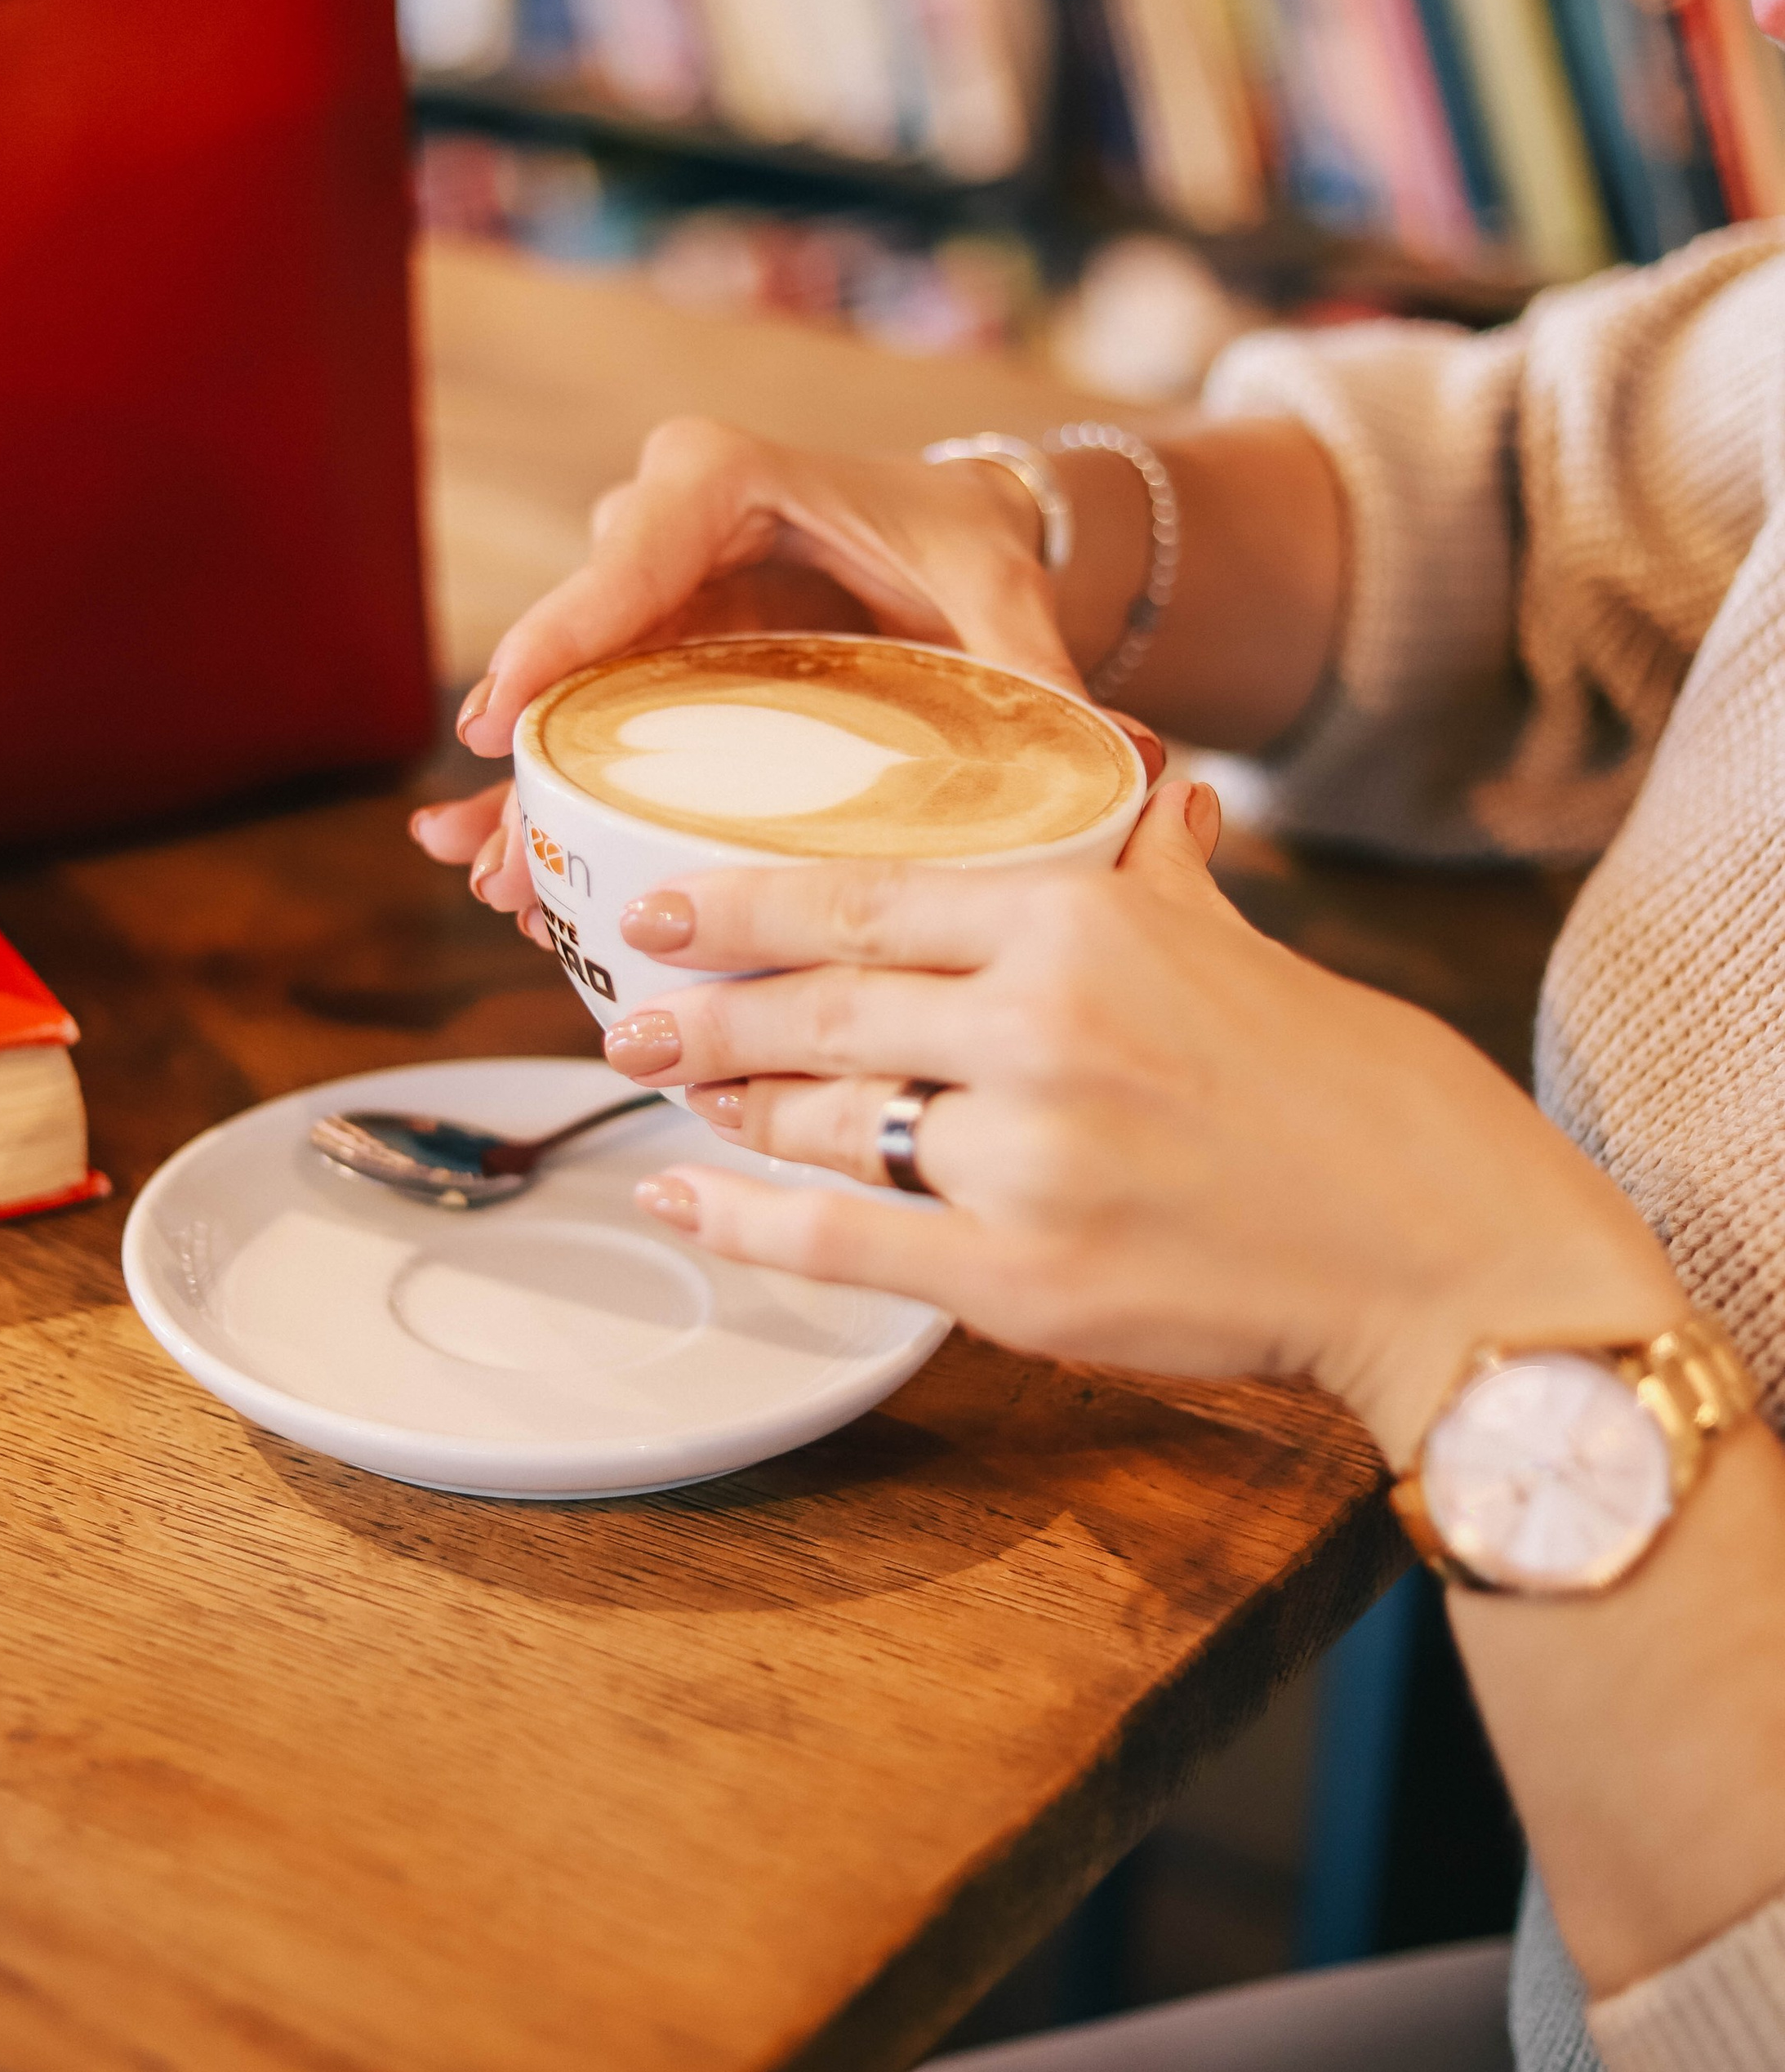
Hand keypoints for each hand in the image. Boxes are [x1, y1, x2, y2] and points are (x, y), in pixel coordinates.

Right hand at [411, 416, 1158, 917]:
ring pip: (567, 700)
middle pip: (578, 644)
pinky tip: (512, 872)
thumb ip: (1046, 675)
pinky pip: (585, 728)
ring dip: (531, 796)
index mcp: (727, 480)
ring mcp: (646, 598)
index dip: (563, 630)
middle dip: (535, 755)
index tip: (510, 711)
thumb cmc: (970, 549)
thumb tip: (1127, 756)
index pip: (631, 548)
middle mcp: (663, 528)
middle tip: (506, 850)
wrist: (962, 543)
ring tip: (502, 887)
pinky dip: (552, 796)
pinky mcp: (649, 659)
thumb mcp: (1005, 600)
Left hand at [599, 780, 1685, 1465]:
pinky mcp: (1022, 1278)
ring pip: (823, 1121)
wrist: (1443, 1247)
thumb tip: (1145, 794)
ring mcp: (1025, 1157)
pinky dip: (741, 1226)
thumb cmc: (1357, 1095)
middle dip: (704, 1011)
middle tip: (627, 1010)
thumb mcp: (1245, 946)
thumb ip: (1158, 876)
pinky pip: (839, 1244)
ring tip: (676, 1094)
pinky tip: (676, 1203)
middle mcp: (1041, 1028)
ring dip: (732, 1108)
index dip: (745, 902)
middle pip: (821, 1006)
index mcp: (1086, 926)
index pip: (869, 897)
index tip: (666, 905)